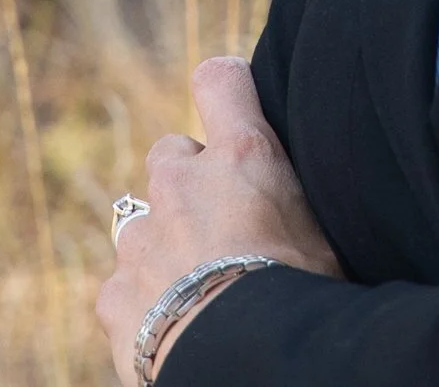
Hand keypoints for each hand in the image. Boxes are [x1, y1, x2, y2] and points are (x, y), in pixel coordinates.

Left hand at [97, 58, 341, 382]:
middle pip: (171, 153)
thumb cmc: (304, 293)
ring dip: (166, 240)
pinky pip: (124, 284)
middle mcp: (183, 184)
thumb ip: (294, 191)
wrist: (244, 360)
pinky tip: (177, 320)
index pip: (219, 79)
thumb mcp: (324, 223)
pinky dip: (144, 297)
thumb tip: (313, 188)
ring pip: (144, 222)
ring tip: (201, 281)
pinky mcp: (114, 295)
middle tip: (223, 219)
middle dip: (190, 179)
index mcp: (244, 155)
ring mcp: (141, 239)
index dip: (225, 89)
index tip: (234, 108)